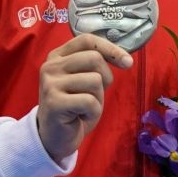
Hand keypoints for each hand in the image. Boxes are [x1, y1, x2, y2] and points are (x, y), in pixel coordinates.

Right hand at [36, 34, 133, 162]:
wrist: (55, 136)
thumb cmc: (75, 106)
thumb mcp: (86, 79)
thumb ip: (97, 64)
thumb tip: (126, 59)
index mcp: (58, 56)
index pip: (87, 40)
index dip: (111, 49)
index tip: (127, 63)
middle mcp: (50, 66)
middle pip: (94, 59)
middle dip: (105, 79)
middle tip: (93, 94)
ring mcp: (50, 84)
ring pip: (95, 80)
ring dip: (98, 97)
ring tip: (84, 106)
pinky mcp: (54, 102)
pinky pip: (90, 101)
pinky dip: (93, 111)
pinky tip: (79, 116)